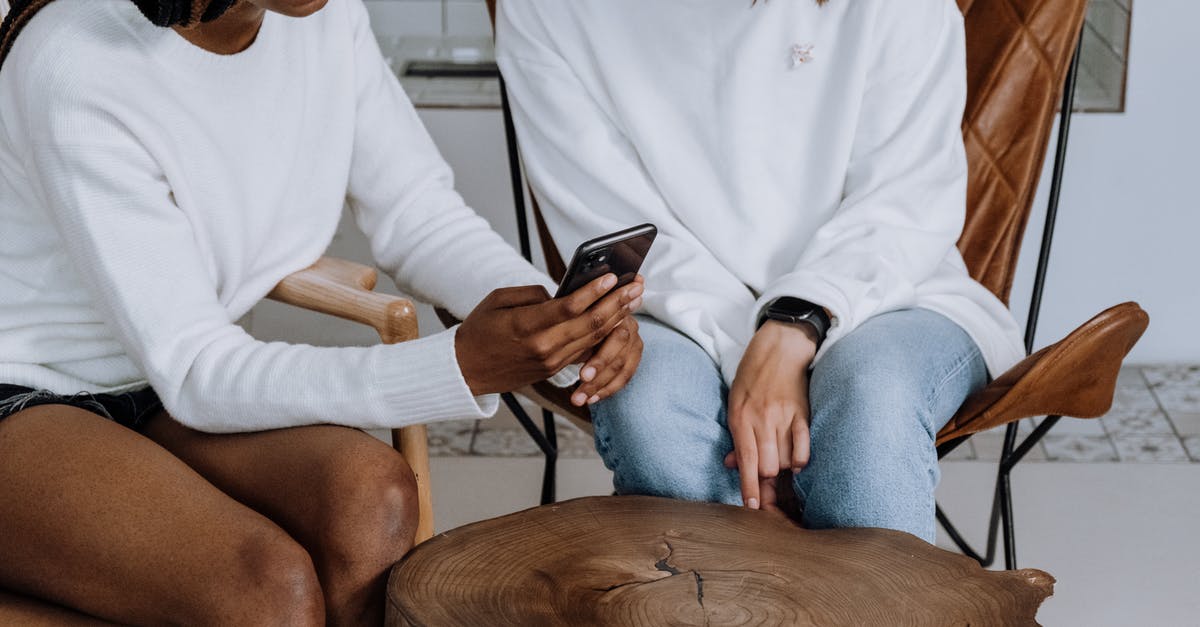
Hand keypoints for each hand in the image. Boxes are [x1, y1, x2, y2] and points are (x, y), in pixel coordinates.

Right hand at [455, 273, 640, 395]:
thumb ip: (532, 294)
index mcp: (525, 326)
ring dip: (616, 318)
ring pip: (592, 339)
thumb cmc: (479, 329)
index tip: (612, 276)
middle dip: (616, 303)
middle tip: (635, 286)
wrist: (466, 371)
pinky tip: (617, 320)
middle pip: (589, 323)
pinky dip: (604, 334)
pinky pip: (585, 350)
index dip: (593, 291)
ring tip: (633, 300)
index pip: (569, 307)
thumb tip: (561, 294)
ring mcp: (551, 361)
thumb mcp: (498, 301)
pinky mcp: (554, 369)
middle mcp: (543, 346)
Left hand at [724, 320, 817, 509]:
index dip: (749, 487)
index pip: (745, 460)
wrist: (779, 348)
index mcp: (741, 417)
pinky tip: (796, 462)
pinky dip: (800, 459)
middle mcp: (762, 419)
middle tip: (767, 490)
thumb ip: (736, 435)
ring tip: (779, 467)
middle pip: (767, 466)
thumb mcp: (735, 402)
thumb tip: (733, 465)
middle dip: (767, 483)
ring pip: (785, 460)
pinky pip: (804, 447)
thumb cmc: (752, 377)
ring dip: (782, 470)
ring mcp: (784, 417)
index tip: (753, 507)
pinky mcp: (803, 414)